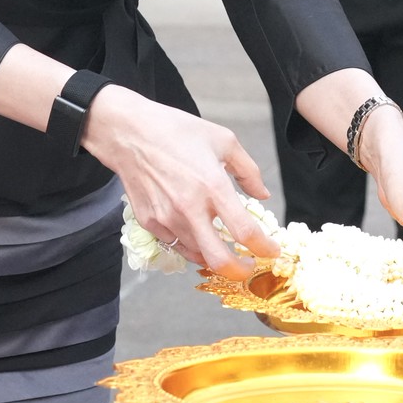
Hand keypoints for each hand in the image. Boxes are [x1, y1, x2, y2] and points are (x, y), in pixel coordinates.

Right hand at [83, 87, 277, 279]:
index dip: (265, 248)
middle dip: (241, 271)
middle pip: (220, 260)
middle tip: (249, 264)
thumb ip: (248, 171)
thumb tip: (262, 195)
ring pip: (198, 255)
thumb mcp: (223, 140)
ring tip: (222, 243)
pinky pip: (176, 245)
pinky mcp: (150, 222)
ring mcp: (167, 218)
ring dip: (215, 255)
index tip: (273, 250)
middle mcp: (189, 208)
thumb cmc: (177, 131)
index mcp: (213, 186)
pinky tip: (197, 232)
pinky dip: (192, 245)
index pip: (245, 232)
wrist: (129, 133)